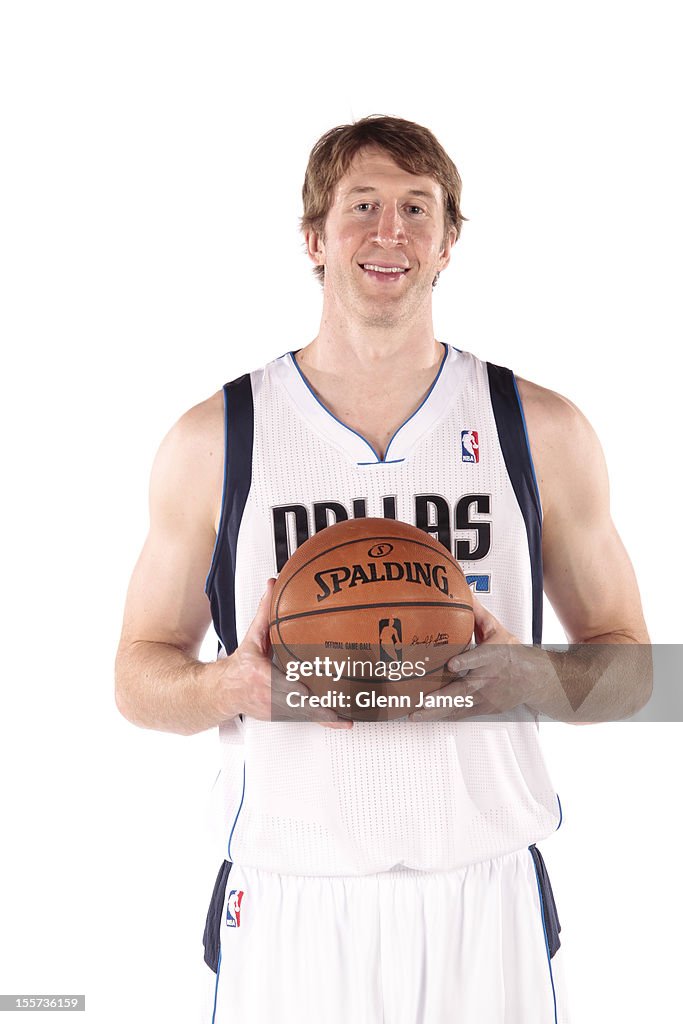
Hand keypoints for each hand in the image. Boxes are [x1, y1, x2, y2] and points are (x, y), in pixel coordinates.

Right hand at [218, 579, 352, 728]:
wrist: (223, 691)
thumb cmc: (239, 667)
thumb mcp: (252, 637)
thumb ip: (264, 612)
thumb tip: (273, 586)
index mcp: (261, 675)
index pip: (281, 684)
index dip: (298, 689)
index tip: (311, 691)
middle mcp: (269, 695)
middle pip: (298, 702)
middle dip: (321, 706)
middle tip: (343, 708)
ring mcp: (275, 708)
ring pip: (303, 714)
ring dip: (325, 716)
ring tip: (347, 717)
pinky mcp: (279, 715)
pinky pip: (302, 718)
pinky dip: (320, 719)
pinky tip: (339, 721)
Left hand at [408, 596, 553, 721]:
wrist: (534, 678)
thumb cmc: (512, 652)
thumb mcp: (496, 629)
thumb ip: (476, 613)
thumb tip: (462, 591)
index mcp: (493, 656)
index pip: (481, 658)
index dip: (467, 661)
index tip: (452, 664)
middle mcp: (488, 678)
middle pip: (465, 689)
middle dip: (442, 697)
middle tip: (422, 701)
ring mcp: (486, 696)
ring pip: (459, 705)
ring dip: (436, 711)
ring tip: (415, 714)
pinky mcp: (484, 708)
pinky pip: (462, 713)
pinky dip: (443, 716)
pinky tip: (426, 717)